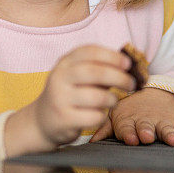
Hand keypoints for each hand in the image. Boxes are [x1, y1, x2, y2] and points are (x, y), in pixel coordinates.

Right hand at [5, 45, 135, 155]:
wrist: (42, 121)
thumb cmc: (70, 94)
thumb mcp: (78, 77)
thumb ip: (100, 69)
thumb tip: (131, 64)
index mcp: (65, 62)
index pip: (90, 51)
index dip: (112, 56)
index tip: (128, 64)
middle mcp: (60, 77)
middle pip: (95, 72)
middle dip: (119, 77)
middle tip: (131, 84)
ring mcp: (60, 98)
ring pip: (97, 97)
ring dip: (112, 99)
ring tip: (113, 101)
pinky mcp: (64, 119)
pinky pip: (94, 117)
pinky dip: (102, 116)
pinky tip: (99, 115)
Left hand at [88, 87, 173, 145]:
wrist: (151, 96)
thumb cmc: (129, 112)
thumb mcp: (116, 118)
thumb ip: (105, 129)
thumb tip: (91, 141)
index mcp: (130, 122)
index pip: (128, 129)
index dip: (130, 133)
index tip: (131, 139)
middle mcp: (148, 122)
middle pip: (148, 128)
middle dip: (148, 132)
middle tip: (148, 137)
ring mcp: (164, 123)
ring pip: (168, 129)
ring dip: (171, 134)